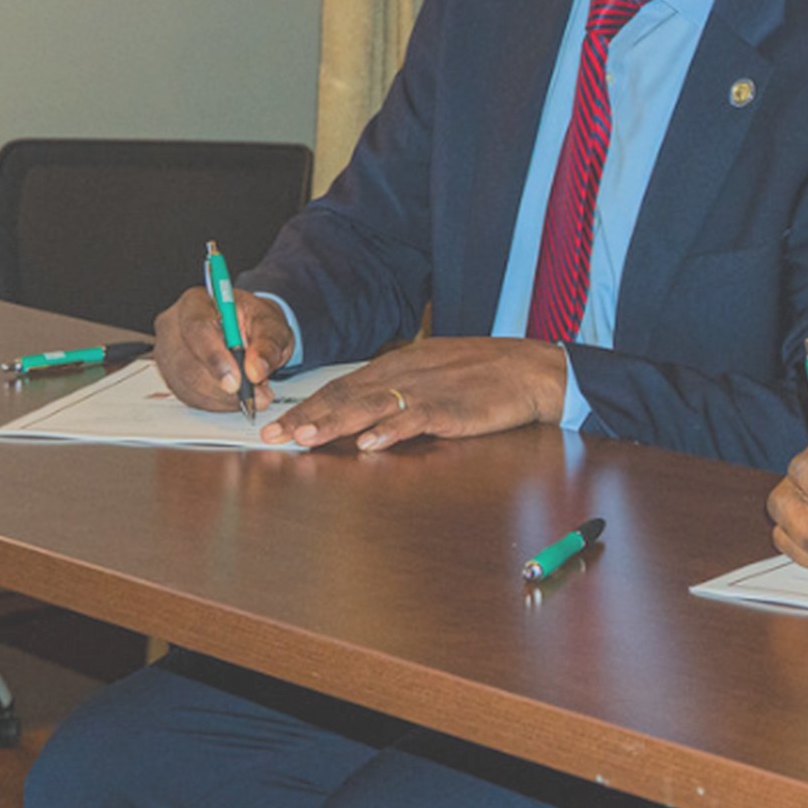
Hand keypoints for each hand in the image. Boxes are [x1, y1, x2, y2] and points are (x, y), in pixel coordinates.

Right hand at [153, 287, 293, 411]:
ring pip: (187, 384)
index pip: (197, 329)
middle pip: (186, 362)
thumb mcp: (272, 325)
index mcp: (197, 302)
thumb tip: (256, 370)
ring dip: (222, 397)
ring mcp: (167, 351)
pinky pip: (189, 396)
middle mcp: (174, 325)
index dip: (215, 358)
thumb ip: (268, 344)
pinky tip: (235, 397)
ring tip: (251, 393)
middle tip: (253, 395)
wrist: (249, 329)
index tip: (237, 381)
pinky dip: (216, 402)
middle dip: (221, 386)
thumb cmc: (255, 322)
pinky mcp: (171, 374)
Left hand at [257, 336, 567, 450]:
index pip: (344, 386)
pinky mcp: (454, 408)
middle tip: (273, 435)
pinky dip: (392, 430)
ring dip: (336, 423)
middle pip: (348, 395)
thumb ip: (401, 389)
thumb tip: (365, 412)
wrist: (534, 370)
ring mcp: (429, 390)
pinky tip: (371, 442)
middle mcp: (407, 373)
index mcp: (401, 364)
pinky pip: (417, 419)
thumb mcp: (436, 373)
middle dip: (308, 416)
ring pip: (372, 406)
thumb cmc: (488, 374)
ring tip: (306, 437)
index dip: (308, 405)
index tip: (277, 424)